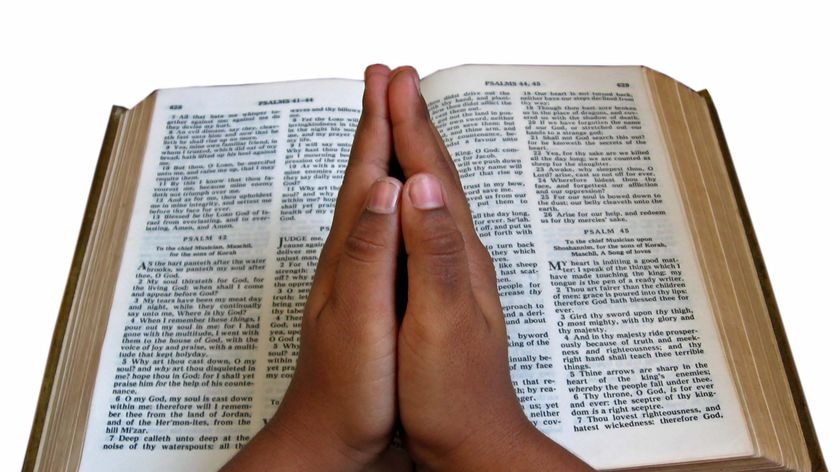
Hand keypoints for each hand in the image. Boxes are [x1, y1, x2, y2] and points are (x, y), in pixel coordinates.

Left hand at [223, 64, 402, 471]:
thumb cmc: (348, 386)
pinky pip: (383, 228)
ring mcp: (360, 272)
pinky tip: (397, 201)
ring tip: (392, 124)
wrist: (332, 436)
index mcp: (351, 252)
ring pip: (372, 199)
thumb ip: (371, 252)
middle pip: (365, 175)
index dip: (379, 124)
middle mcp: (352, 254)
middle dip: (378, 124)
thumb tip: (385, 186)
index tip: (391, 78)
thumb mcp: (359, 317)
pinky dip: (391, 199)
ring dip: (382, 155)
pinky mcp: (373, 292)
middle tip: (389, 80)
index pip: (366, 173)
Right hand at [389, 67, 592, 470]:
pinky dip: (417, 193)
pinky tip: (412, 197)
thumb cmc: (452, 392)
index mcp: (457, 255)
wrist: (472, 440)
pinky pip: (430, 223)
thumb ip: (433, 253)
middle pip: (438, 175)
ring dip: (419, 151)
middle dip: (416, 123)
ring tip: (404, 121)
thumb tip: (419, 185)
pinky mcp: (443, 290)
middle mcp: (462, 255)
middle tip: (397, 81)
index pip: (430, 176)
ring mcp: (455, 272)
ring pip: (435, 196)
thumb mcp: (440, 322)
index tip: (392, 81)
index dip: (409, 126)